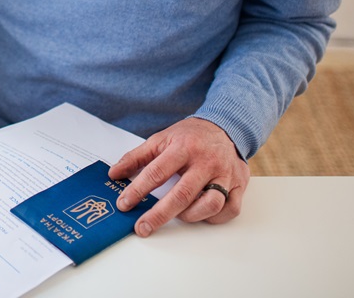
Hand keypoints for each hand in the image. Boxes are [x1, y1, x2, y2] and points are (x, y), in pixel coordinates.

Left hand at [107, 117, 248, 236]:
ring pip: (210, 204)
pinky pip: (229, 210)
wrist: (225, 127)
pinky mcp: (239, 186)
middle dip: (159, 214)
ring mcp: (225, 175)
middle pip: (182, 194)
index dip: (138, 190)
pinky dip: (213, 217)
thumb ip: (136, 157)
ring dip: (189, 216)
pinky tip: (200, 214)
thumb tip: (114, 173)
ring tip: (176, 216)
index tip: (124, 204)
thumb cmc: (190, 137)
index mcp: (184, 148)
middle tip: (142, 227)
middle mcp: (206, 162)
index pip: (157, 172)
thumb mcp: (161, 139)